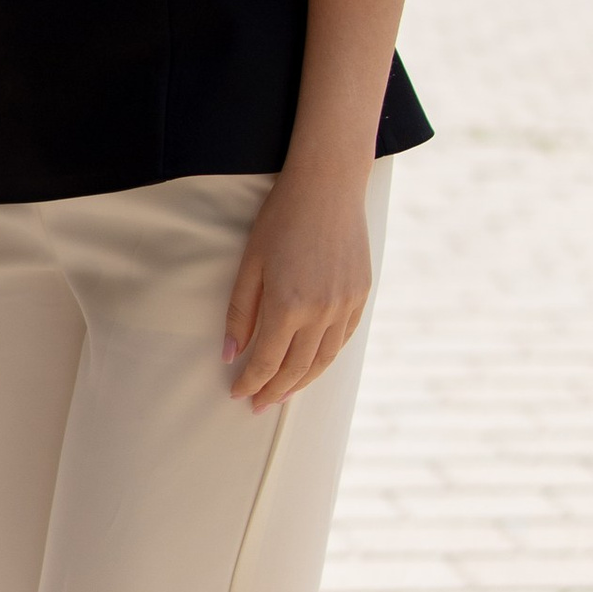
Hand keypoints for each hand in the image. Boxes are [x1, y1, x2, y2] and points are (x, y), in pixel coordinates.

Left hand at [224, 159, 374, 412]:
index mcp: (289, 306)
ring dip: (301, 382)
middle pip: (296, 369)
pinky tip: (311, 364)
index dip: (251, 383)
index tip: (237, 393)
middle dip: (274, 391)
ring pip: (323, 361)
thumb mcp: (250, 263)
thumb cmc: (281, 219)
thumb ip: (241, 313)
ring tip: (283, 393)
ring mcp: (346, 305)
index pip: (267, 361)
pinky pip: (343, 340)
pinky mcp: (361, 295)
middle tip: (258, 405)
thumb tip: (231, 355)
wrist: (328, 186)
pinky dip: (325, 359)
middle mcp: (322, 312)